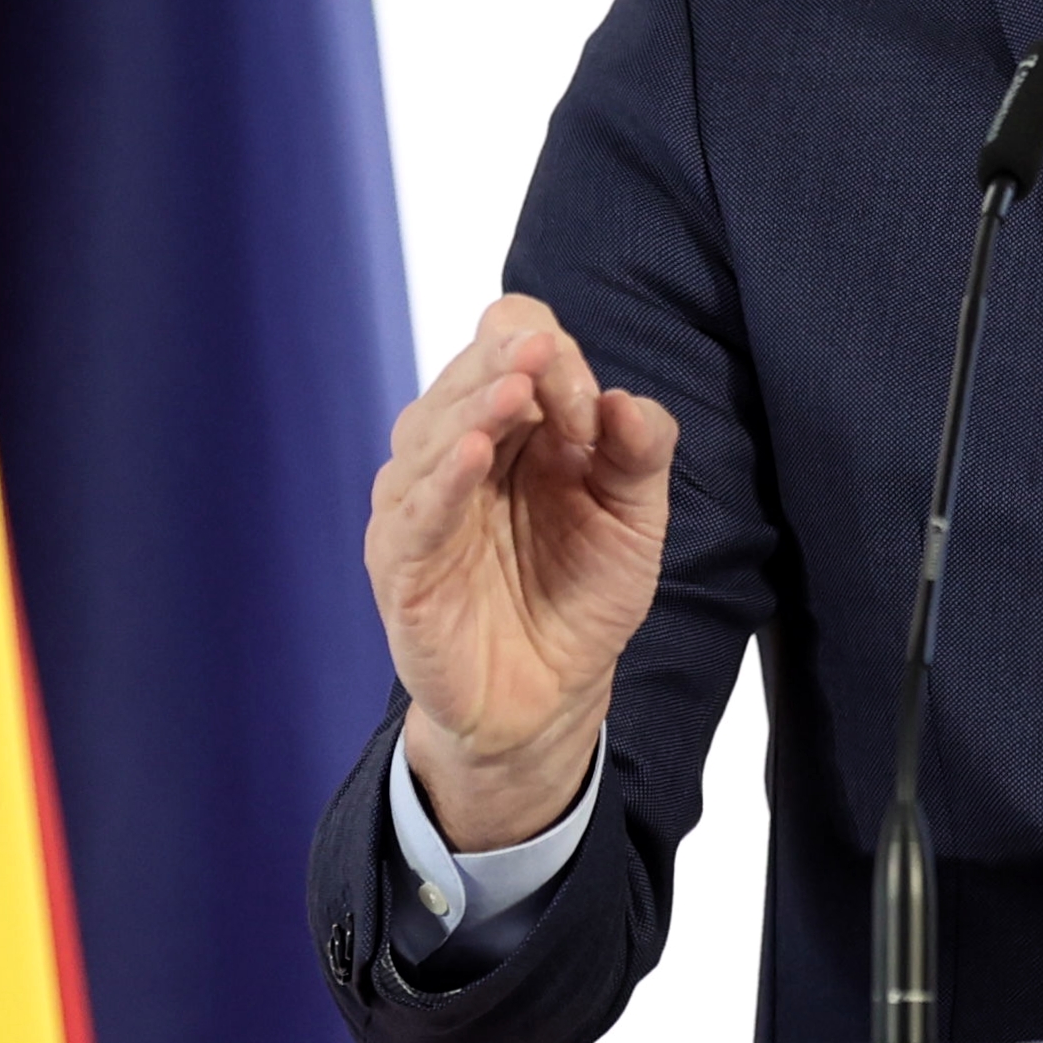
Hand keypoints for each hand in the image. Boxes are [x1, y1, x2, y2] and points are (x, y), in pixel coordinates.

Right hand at [365, 296, 677, 849]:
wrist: (549, 696)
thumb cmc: (581, 595)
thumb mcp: (635, 520)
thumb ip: (641, 453)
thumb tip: (628, 399)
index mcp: (515, 426)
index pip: (510, 346)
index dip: (552, 357)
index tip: (594, 413)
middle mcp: (460, 451)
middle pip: (468, 377)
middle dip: (510, 364)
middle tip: (543, 358)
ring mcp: (423, 503)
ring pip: (432, 433)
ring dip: (475, 407)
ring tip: (512, 394)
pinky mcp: (402, 562)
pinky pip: (415, 512)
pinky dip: (442, 480)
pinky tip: (472, 453)